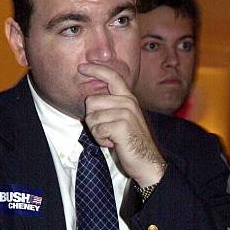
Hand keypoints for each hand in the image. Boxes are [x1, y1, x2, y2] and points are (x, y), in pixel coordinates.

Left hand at [78, 62, 165, 185]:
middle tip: (105, 131)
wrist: (147, 162)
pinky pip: (97, 129)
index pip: (112, 76)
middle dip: (92, 119)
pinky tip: (113, 143)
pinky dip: (101, 140)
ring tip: (111, 138)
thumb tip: (90, 101)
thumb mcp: (123, 119)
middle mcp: (128, 102)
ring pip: (92, 117)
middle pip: (91, 101)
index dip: (95, 69)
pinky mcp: (122, 126)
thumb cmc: (131, 142)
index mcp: (128, 98)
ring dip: (96, 132)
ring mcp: (126, 113)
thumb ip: (111, 107)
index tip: (82, 67)